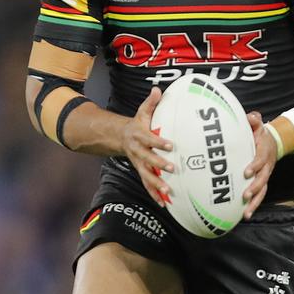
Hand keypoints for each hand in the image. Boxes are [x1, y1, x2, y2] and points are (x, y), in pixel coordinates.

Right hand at [124, 87, 173, 206]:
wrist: (121, 138)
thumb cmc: (137, 124)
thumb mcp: (142, 112)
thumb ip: (151, 102)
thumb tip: (157, 90)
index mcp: (139, 136)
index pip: (150, 139)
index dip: (159, 142)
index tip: (170, 145)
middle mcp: (138, 152)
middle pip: (148, 159)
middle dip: (159, 165)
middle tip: (172, 168)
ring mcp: (139, 163)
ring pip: (147, 176)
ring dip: (157, 184)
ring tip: (168, 191)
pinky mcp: (141, 172)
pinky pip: (147, 185)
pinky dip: (155, 194)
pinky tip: (164, 203)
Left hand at [241, 112, 275, 219]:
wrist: (273, 142)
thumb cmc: (259, 134)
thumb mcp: (258, 125)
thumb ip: (254, 120)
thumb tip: (251, 117)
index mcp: (264, 152)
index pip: (261, 159)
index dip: (255, 165)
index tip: (246, 172)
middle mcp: (266, 166)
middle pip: (263, 179)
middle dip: (255, 187)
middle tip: (245, 195)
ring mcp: (265, 176)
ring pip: (262, 191)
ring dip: (255, 202)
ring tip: (246, 213)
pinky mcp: (262, 183)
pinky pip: (259, 196)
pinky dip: (253, 206)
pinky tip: (244, 215)